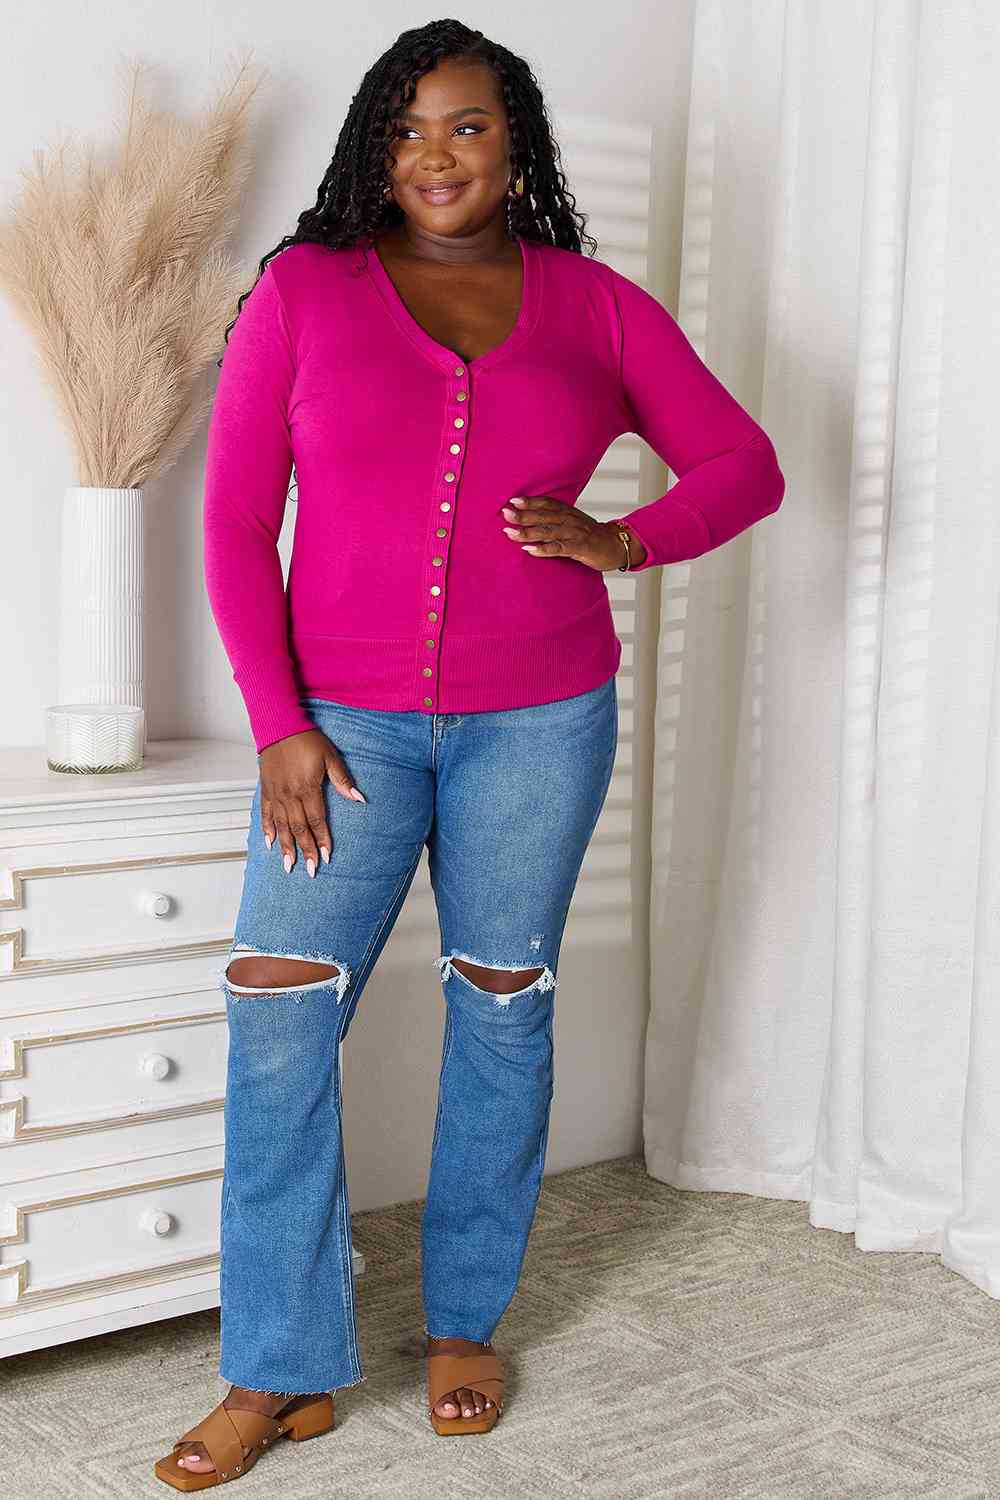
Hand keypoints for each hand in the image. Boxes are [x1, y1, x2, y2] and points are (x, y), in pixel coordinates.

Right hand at [258, 729, 365, 875]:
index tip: (326, 857)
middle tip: (311, 870)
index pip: (317, 820)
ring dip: (286, 847)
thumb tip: (359, 798)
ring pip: (281, 826)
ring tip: (289, 865)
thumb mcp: (330, 756)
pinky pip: (265, 814)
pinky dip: (267, 830)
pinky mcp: (266, 790)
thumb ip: (343, 780)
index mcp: (307, 788)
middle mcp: (289, 795)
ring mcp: (276, 794)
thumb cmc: (306, 739)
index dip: (322, 840)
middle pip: (299, 828)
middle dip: (306, 851)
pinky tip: (270, 844)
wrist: (279, 725)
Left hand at [500, 496, 645, 569]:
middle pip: (543, 516)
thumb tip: (533, 520)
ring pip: (548, 532)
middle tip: (505, 514)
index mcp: (567, 512)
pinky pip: (559, 548)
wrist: (617, 545)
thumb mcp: (574, 522)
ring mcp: (574, 534)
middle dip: (523, 515)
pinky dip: (544, 549)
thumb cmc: (591, 535)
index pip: (546, 504)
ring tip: (510, 533)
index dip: (530, 501)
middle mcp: (569, 520)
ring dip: (528, 532)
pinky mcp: (579, 548)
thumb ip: (556, 520)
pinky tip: (530, 550)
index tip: (512, 501)